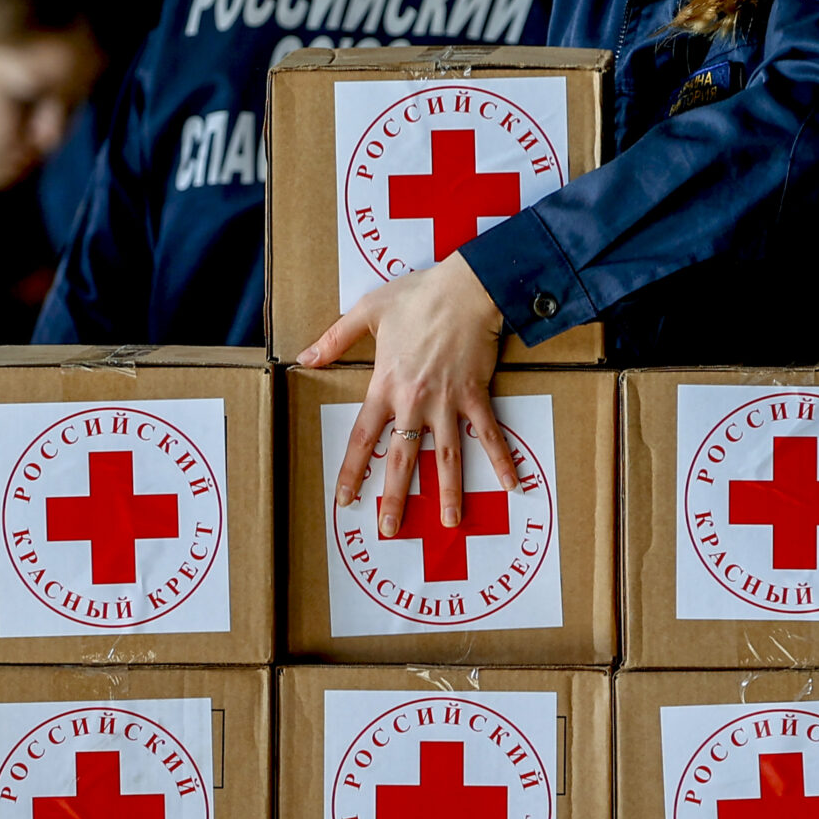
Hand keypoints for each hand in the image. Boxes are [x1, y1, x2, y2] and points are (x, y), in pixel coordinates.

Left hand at [302, 257, 514, 535]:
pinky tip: (513, 485)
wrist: (464, 288)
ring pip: (445, 456)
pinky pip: (489, 434)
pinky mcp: (475, 395)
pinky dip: (502, 459)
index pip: (363, 438)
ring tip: (450, 523)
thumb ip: (335, 338)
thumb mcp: (367, 311)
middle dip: (395, 498)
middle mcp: (414, 401)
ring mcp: (447, 401)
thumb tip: (306, 358)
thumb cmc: (418, 295)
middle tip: (390, 531)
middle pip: (401, 460)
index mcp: (385, 385)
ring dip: (448, 492)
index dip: (353, 471)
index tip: (346, 500)